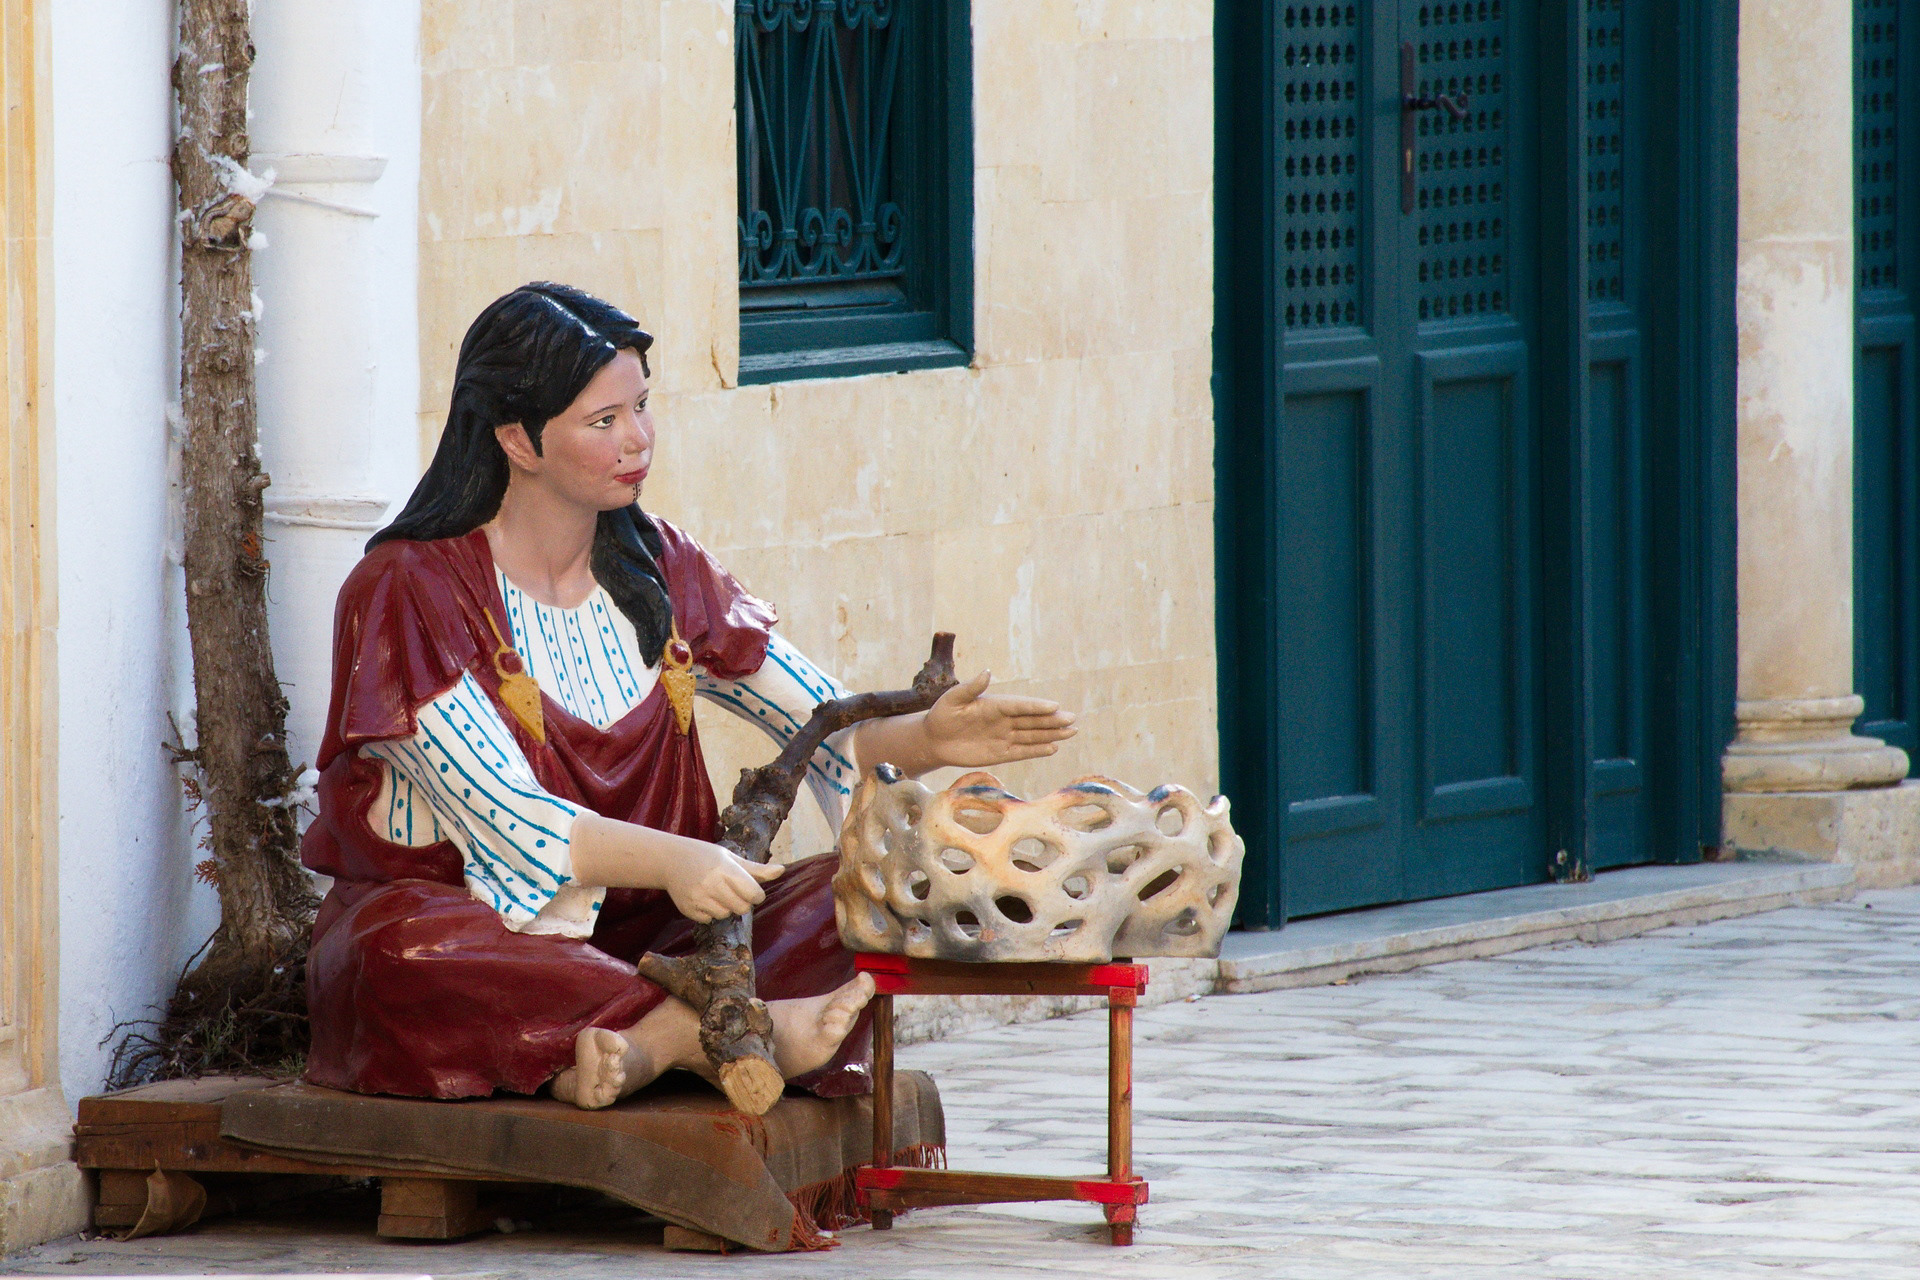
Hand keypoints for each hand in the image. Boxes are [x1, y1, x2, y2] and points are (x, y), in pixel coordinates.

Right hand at [666, 842, 783, 922]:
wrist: (670, 860)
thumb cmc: (706, 857)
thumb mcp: (731, 858)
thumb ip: (756, 869)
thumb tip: (782, 870)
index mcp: (725, 869)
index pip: (754, 894)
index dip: (756, 894)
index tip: (749, 888)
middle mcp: (711, 884)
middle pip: (742, 908)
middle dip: (742, 902)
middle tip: (732, 891)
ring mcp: (698, 897)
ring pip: (725, 915)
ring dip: (725, 908)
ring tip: (716, 893)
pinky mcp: (688, 909)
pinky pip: (709, 920)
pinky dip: (709, 913)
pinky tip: (703, 898)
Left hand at [923, 670, 1077, 768]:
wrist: (934, 740)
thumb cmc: (942, 715)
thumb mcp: (953, 699)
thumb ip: (970, 687)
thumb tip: (987, 672)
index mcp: (994, 704)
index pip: (1019, 706)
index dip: (1036, 707)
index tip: (1054, 706)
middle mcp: (1003, 720)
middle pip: (1032, 720)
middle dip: (1052, 720)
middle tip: (1072, 719)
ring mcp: (1004, 737)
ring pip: (1032, 735)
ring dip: (1051, 734)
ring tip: (1071, 732)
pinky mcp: (1000, 753)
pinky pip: (1022, 751)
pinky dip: (1037, 750)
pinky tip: (1053, 748)